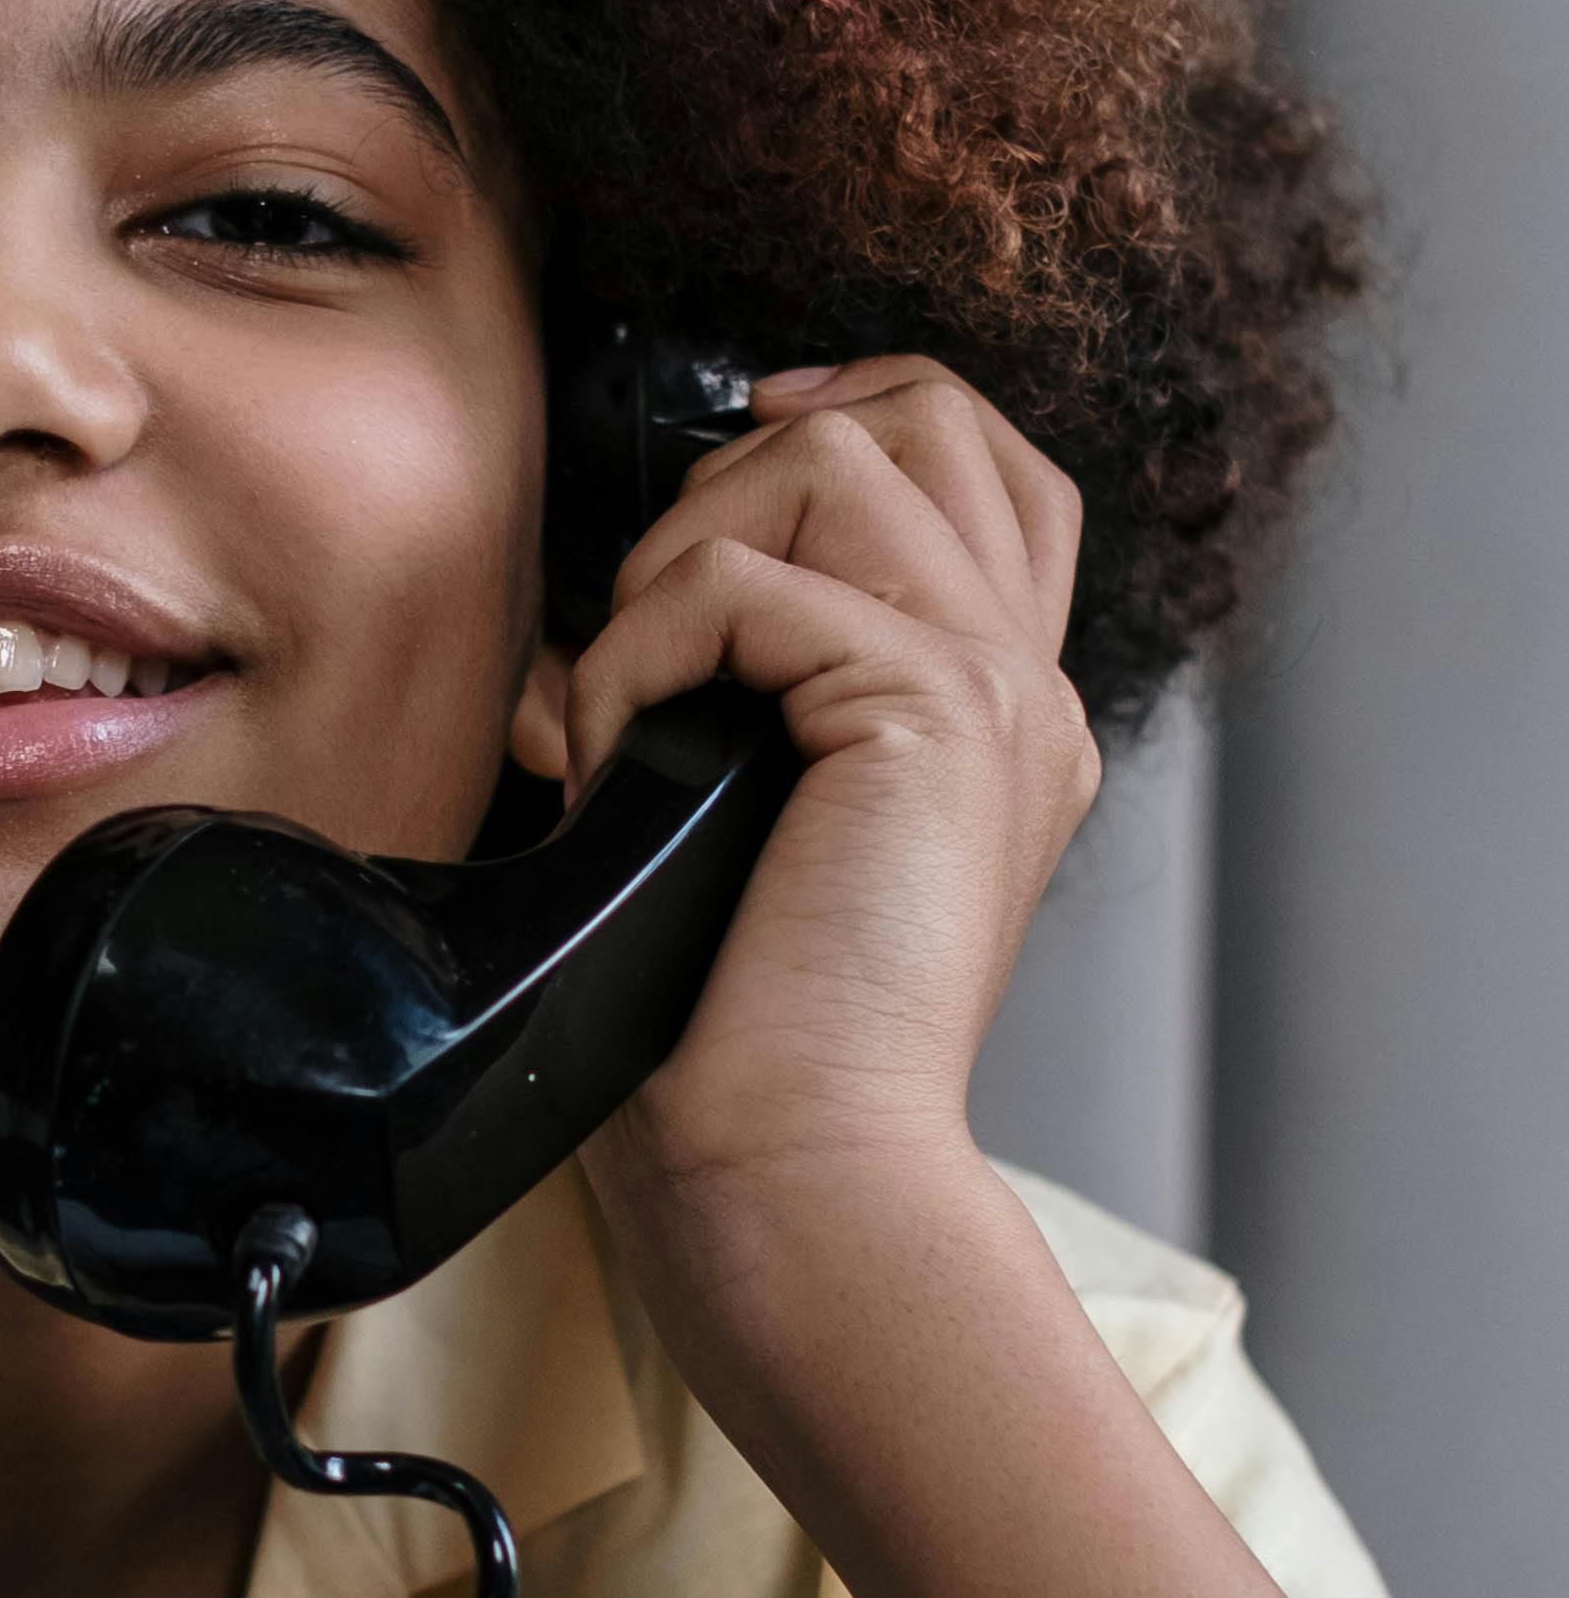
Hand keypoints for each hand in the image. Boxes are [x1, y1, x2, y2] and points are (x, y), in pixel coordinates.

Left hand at [533, 355, 1097, 1283]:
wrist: (796, 1181)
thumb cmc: (736, 1061)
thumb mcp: (727, 845)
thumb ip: (710, 718)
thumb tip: (576, 647)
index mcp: (997, 719)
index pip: (978, 466)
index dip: (845, 421)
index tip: (706, 504)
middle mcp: (1022, 689)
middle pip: (924, 416)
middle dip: (743, 473)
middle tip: (651, 625)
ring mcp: (994, 690)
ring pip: (833, 461)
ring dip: (683, 557)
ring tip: (631, 704)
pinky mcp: (930, 710)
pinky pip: (745, 578)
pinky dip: (640, 648)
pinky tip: (610, 759)